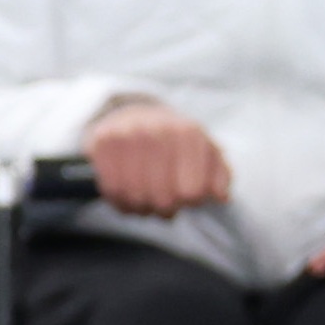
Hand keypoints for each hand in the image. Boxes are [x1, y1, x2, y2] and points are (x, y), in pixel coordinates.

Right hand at [87, 97, 231, 216]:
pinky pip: (111, 190)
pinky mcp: (102, 141)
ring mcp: (127, 134)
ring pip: (136, 197)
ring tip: (148, 202)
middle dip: (167, 209)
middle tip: (166, 204)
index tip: (188, 197)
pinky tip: (128, 197)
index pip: (193, 191)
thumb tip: (222, 198)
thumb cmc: (176, 142)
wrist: (135, 114)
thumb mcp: (206, 152)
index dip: (191, 202)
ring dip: (142, 208)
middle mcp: (158, 130)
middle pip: (164, 199)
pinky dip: (120, 202)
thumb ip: (220, 176)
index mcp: (189, 133)